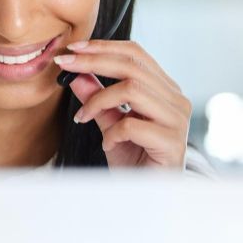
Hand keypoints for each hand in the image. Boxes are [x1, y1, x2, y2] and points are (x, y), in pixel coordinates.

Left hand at [54, 40, 191, 168]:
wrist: (151, 195)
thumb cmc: (136, 160)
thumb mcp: (109, 125)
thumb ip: (97, 99)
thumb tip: (75, 75)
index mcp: (164, 89)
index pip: (136, 54)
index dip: (103, 47)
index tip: (72, 48)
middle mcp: (176, 100)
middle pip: (133, 66)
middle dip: (93, 62)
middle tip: (65, 66)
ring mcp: (177, 120)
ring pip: (133, 90)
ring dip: (99, 101)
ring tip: (83, 118)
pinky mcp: (172, 142)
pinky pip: (133, 125)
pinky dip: (112, 133)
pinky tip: (107, 145)